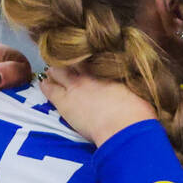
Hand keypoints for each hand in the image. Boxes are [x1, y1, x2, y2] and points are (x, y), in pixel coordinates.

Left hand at [41, 67, 155, 144]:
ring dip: (56, 72)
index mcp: (108, 66)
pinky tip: (44, 84)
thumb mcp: (137, 88)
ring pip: (57, 70)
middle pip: (72, 59)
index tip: (85, 59)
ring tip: (53, 74)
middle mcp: (90, 71)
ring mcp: (75, 85)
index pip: (90, 54)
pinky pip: (49, 88)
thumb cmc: (138, 111)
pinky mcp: (64, 102)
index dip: (86, 56)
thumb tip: (127, 79)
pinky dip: (46, 85)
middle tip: (67, 65)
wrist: (125, 128)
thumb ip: (127, 80)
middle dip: (69, 61)